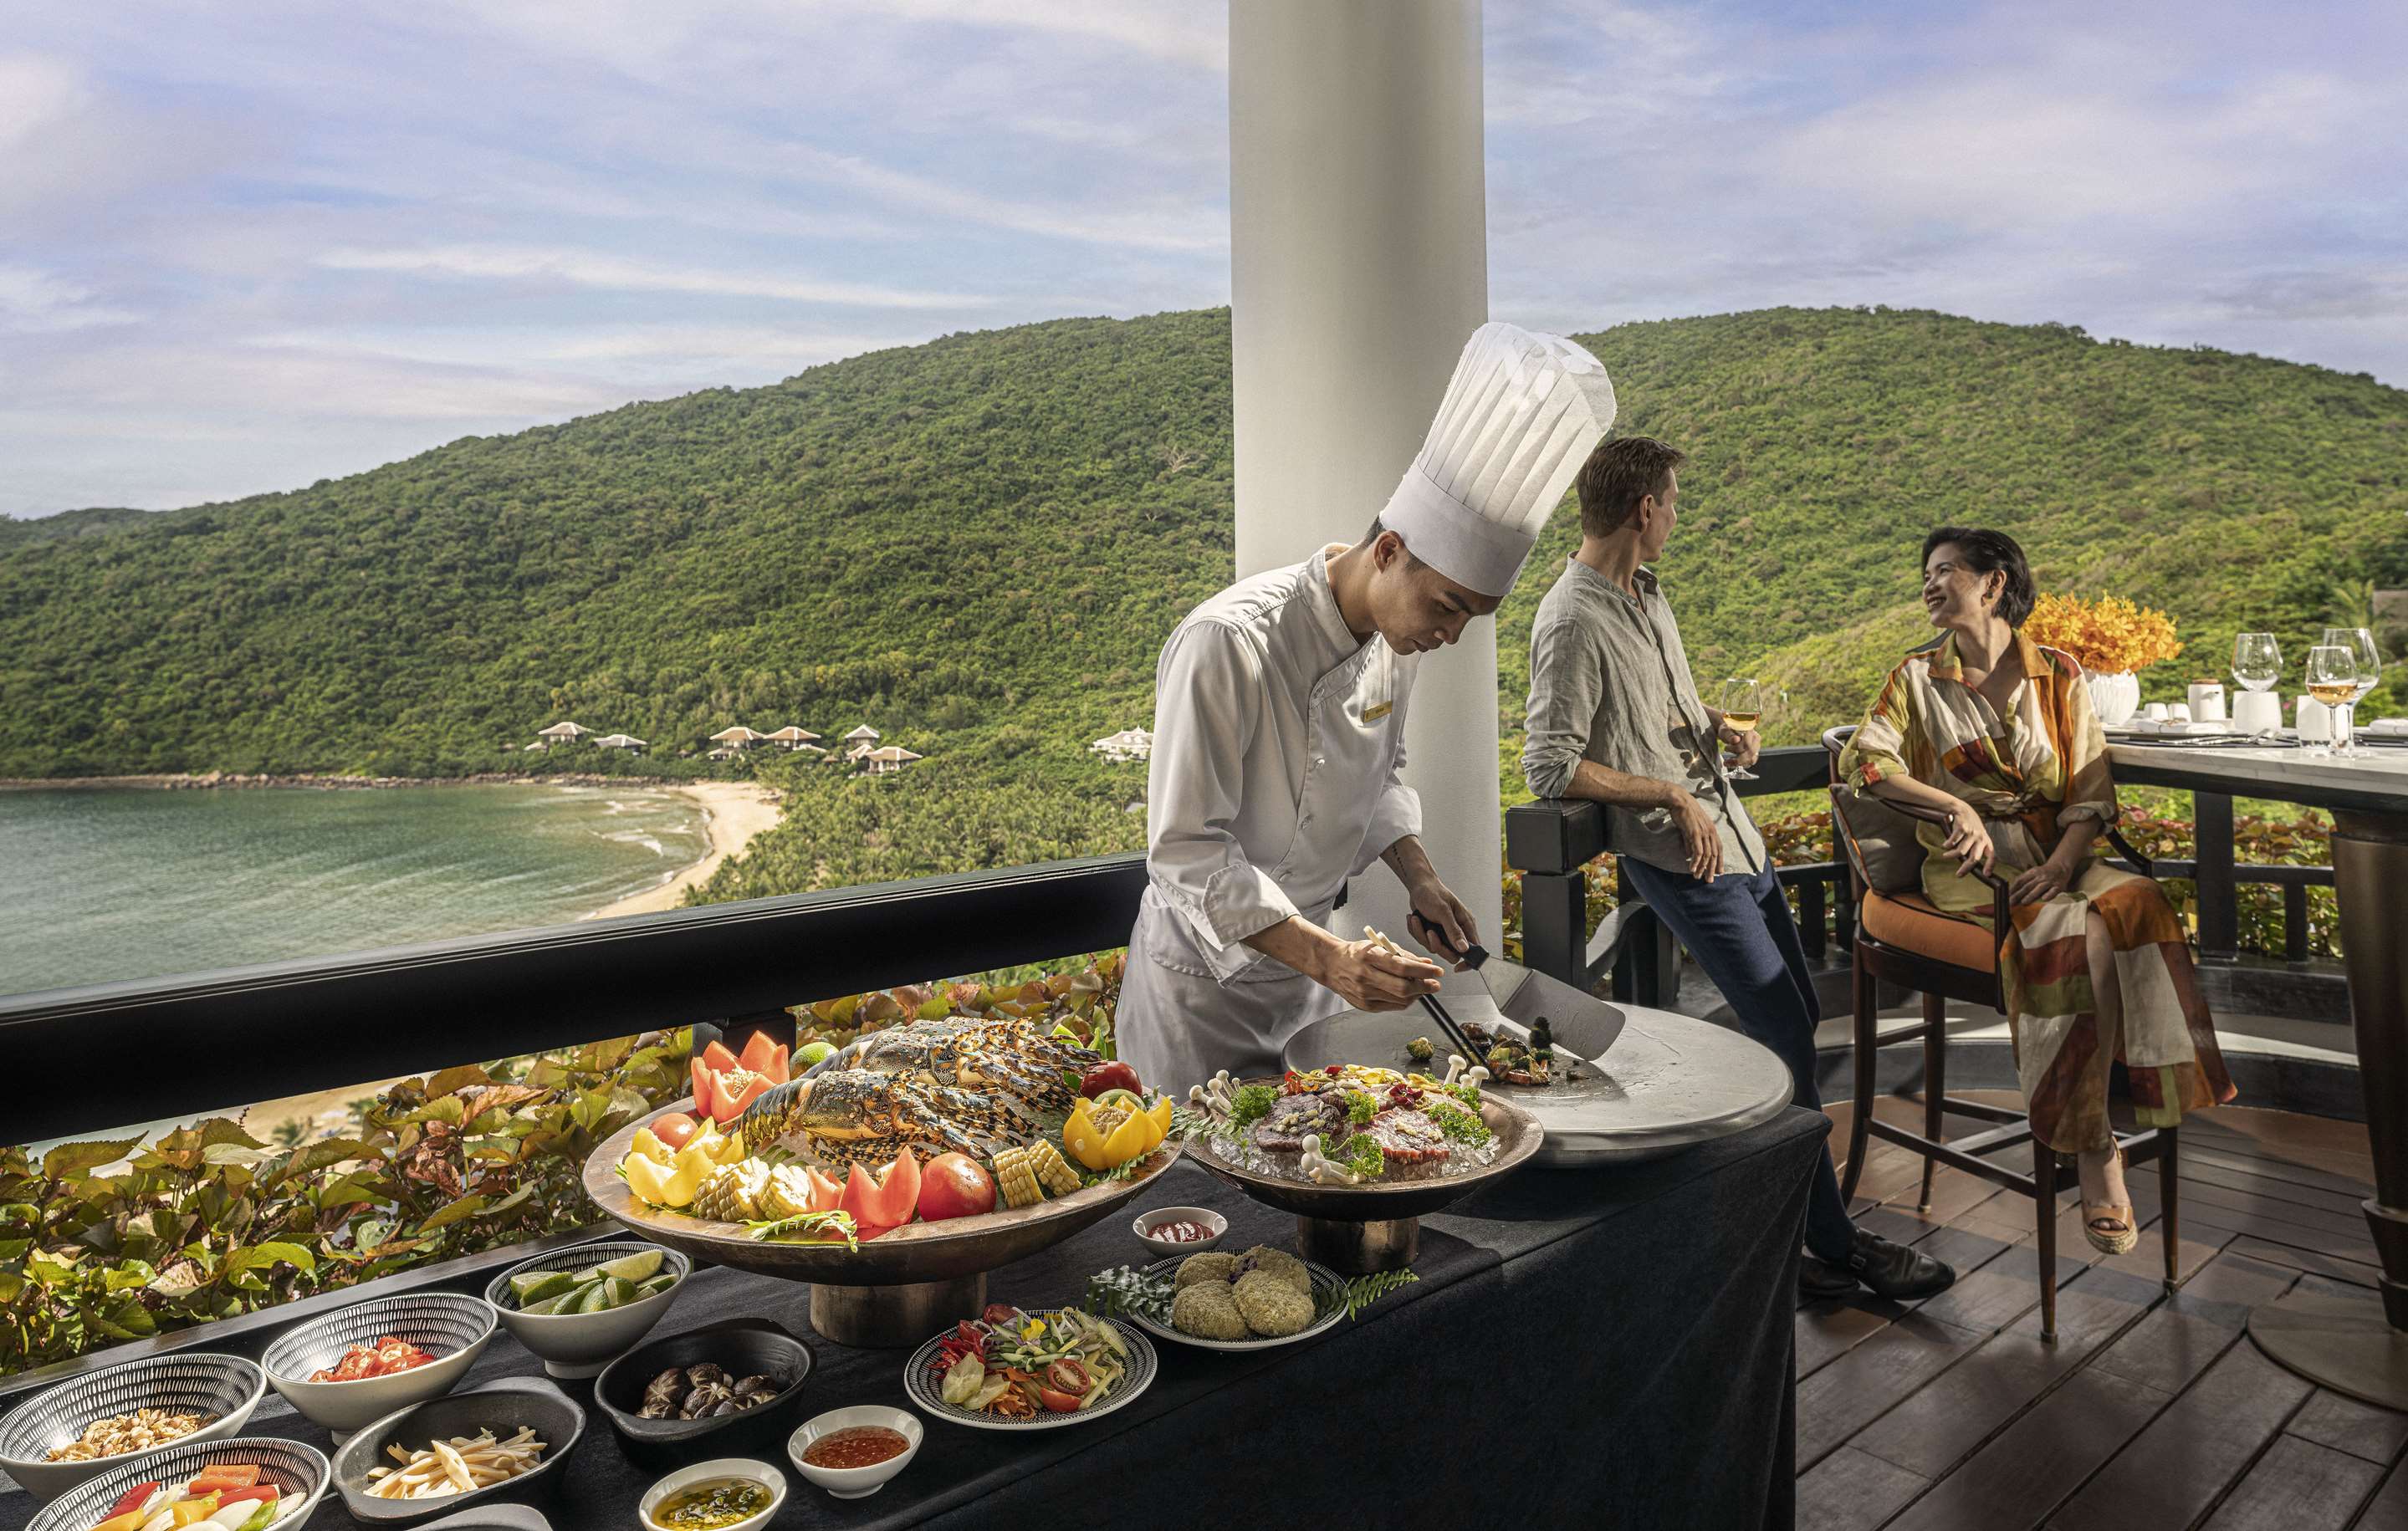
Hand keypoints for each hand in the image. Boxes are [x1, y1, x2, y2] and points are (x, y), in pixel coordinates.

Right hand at [1318, 937, 1444, 1011]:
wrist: (1331, 964)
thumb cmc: (1357, 953)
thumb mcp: (1379, 946)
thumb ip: (1403, 955)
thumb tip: (1427, 964)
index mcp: (1369, 956)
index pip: (1402, 966)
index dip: (1423, 971)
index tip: (1437, 971)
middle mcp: (1365, 976)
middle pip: (1402, 987)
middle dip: (1424, 987)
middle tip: (1435, 984)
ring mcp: (1364, 993)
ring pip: (1400, 999)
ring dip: (1417, 995)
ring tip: (1424, 988)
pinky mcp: (1365, 1005)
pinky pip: (1392, 1006)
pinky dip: (1405, 1000)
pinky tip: (1409, 994)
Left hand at [1405, 878, 1480, 968]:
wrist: (1418, 885)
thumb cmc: (1433, 893)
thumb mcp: (1443, 912)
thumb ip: (1454, 931)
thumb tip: (1464, 949)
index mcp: (1466, 924)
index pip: (1474, 949)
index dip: (1468, 961)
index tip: (1458, 968)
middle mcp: (1457, 930)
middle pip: (1451, 953)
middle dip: (1437, 945)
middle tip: (1430, 932)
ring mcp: (1444, 932)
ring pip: (1435, 948)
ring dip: (1422, 936)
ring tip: (1418, 919)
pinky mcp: (1432, 932)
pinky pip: (1424, 942)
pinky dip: (1416, 931)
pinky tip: (1415, 918)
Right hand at [1669, 791, 1723, 880]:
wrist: (1679, 801)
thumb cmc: (1684, 813)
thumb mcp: (1690, 828)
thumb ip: (1691, 842)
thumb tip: (1690, 854)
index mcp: (1712, 830)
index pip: (1719, 849)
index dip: (1719, 861)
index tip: (1718, 872)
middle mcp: (1711, 832)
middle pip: (1715, 854)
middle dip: (1712, 869)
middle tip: (1709, 880)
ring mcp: (1704, 833)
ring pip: (1707, 855)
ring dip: (1702, 868)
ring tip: (1697, 877)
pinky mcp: (1696, 833)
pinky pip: (1698, 851)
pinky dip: (1696, 861)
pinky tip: (1692, 869)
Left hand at [1716, 717, 1760, 769]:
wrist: (1729, 732)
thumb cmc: (1727, 730)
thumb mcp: (1725, 731)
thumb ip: (1730, 735)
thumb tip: (1736, 740)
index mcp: (1750, 731)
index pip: (1747, 744)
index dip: (1737, 749)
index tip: (1726, 748)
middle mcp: (1755, 739)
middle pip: (1751, 753)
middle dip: (1738, 759)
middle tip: (1726, 761)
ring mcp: (1756, 747)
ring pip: (1751, 759)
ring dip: (1738, 763)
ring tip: (1727, 763)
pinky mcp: (1754, 753)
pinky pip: (1750, 762)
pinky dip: (1740, 765)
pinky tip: (1731, 763)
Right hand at [1942, 802, 1994, 878]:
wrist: (1961, 808)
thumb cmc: (1969, 825)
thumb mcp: (1977, 835)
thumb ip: (1976, 847)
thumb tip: (1969, 864)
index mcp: (1986, 840)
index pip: (1992, 855)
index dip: (1990, 866)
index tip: (1986, 875)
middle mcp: (1980, 838)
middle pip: (1974, 858)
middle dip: (1966, 868)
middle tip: (1958, 874)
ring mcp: (1971, 833)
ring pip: (1961, 851)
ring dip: (1951, 855)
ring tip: (1945, 856)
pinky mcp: (1962, 828)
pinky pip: (1953, 842)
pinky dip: (1947, 845)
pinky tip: (1945, 845)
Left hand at [2009, 857, 2076, 905]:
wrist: (2061, 867)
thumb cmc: (2043, 873)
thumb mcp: (2033, 873)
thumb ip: (2024, 880)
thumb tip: (2010, 892)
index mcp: (2032, 873)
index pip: (2020, 881)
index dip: (2013, 889)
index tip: (2006, 896)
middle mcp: (2040, 876)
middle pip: (2027, 886)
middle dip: (2018, 895)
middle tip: (2010, 903)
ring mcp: (2049, 881)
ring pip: (2039, 888)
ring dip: (2031, 895)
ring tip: (2023, 902)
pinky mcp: (2059, 886)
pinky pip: (2054, 891)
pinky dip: (2049, 894)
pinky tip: (2044, 899)